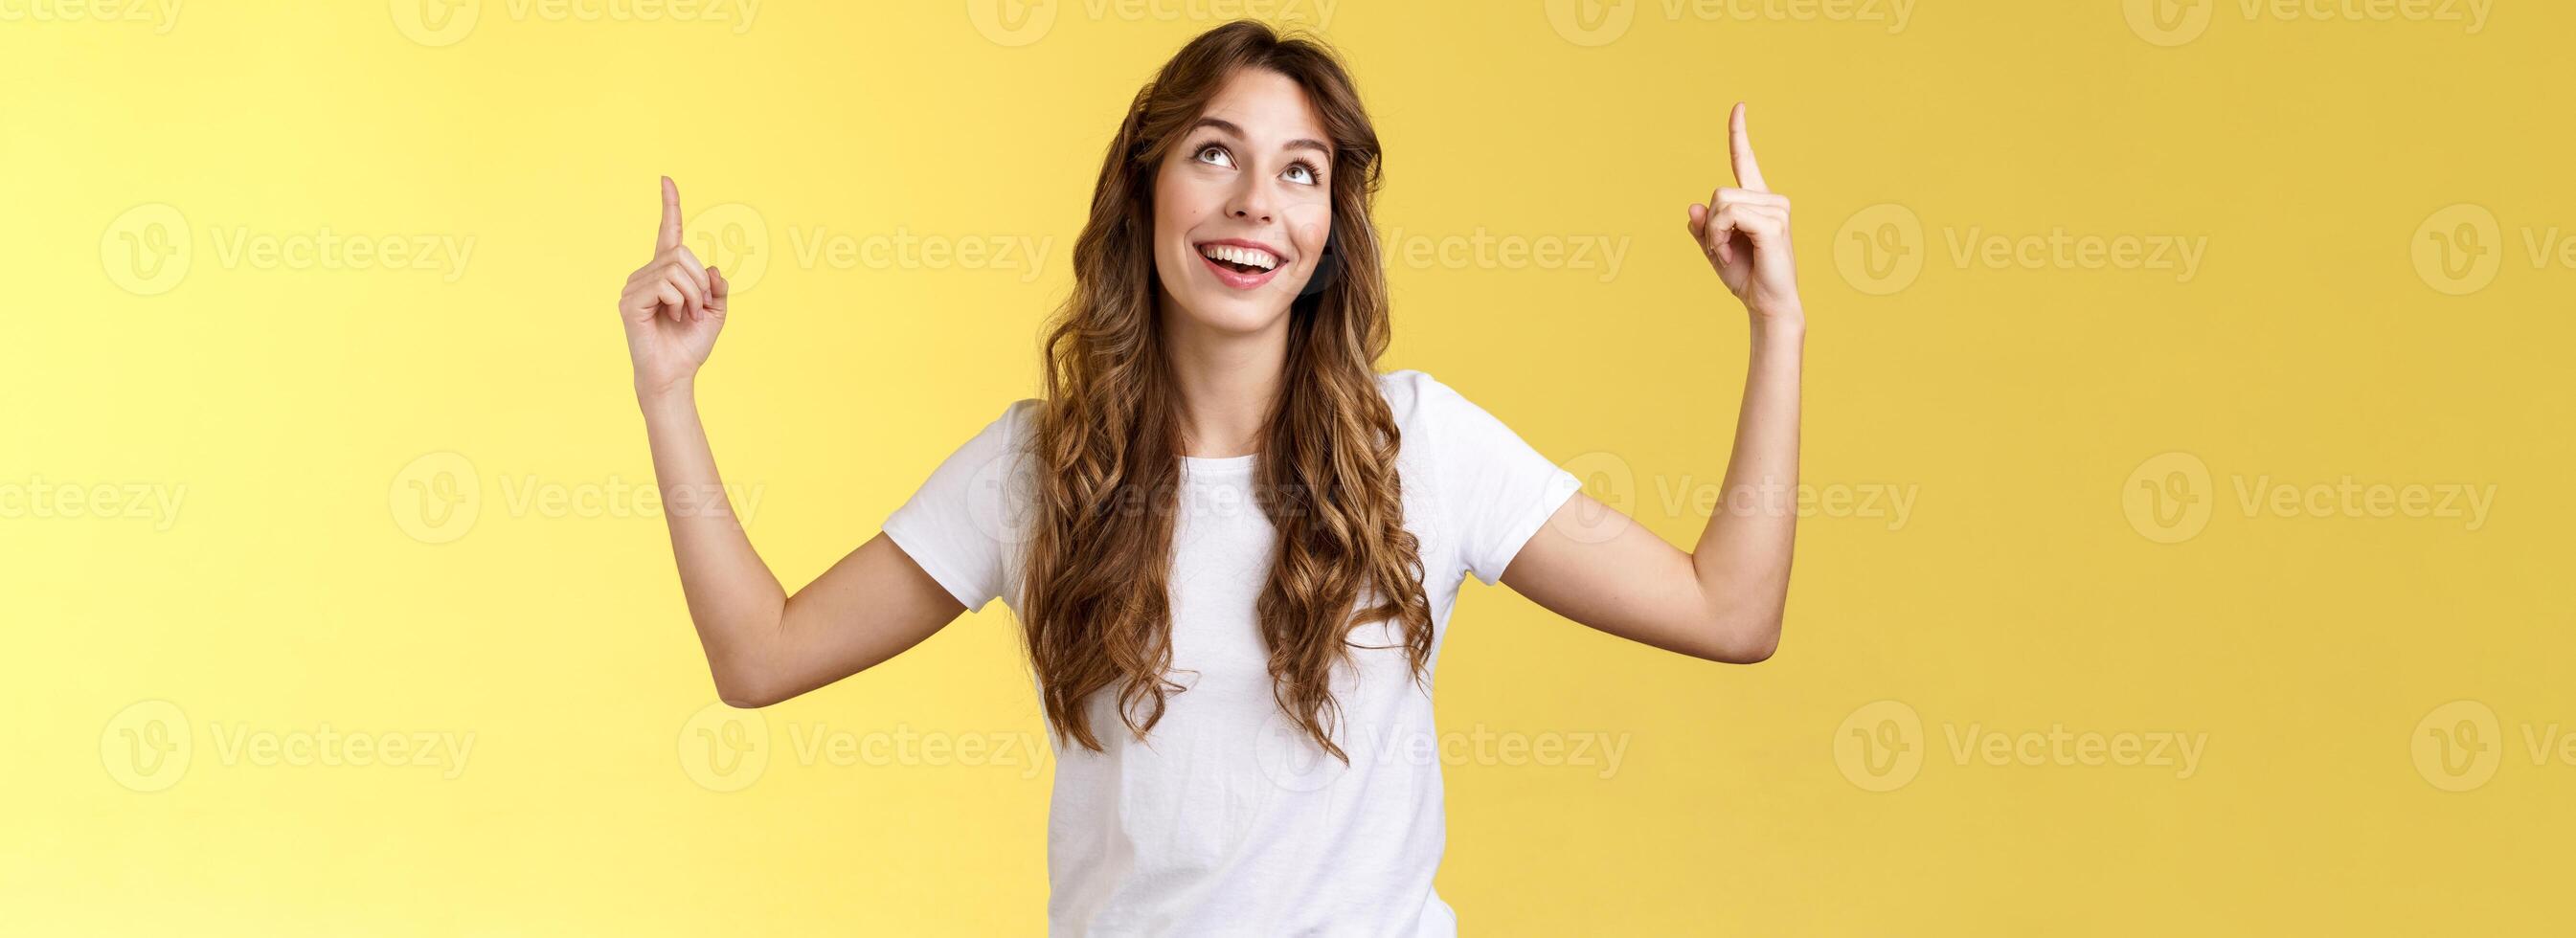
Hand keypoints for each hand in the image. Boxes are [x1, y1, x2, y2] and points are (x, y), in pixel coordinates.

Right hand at [620, 176, 727, 399]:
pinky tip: (674, 317)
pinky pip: (665, 285)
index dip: (670, 206)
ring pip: (676, 269)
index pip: (668, 233)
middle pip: (681, 253)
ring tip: (686, 315)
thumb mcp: (715, 312)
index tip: (667, 179)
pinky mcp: (631, 301)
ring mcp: (635, 286)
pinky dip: (680, 301)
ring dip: (693, 295)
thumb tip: (712, 268)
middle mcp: (647, 274)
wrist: (676, 374)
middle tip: (699, 308)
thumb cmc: (690, 345)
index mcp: (666, 273)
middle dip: (700, 282)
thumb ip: (717, 287)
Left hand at [1687, 103, 1801, 322]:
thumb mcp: (1715, 249)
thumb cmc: (1745, 277)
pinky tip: (1730, 254)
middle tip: (1720, 249)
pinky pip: (1730, 216)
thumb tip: (1693, 207)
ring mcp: (1776, 209)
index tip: (1739, 106)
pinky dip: (1720, 237)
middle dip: (1709, 225)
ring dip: (1714, 233)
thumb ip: (1703, 228)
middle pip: (1718, 192)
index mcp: (1757, 200)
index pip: (1745, 160)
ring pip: (1721, 203)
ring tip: (1727, 253)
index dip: (1739, 133)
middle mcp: (1770, 199)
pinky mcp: (1774, 224)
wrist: (1766, 303)